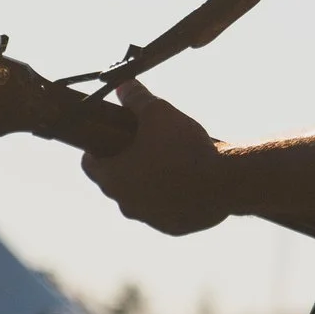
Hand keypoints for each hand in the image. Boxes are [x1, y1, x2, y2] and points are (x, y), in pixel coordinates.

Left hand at [80, 83, 230, 235]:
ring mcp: (150, 219)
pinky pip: (167, 211)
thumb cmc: (184, 147)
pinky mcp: (173, 228)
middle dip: (128, 163)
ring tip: (172, 162)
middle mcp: (126, 204)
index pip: (89, 163)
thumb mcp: (159, 113)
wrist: (225, 181)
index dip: (99, 147)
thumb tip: (123, 85)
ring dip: (150, 183)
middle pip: (117, 182)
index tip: (114, 136)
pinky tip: (190, 183)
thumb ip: (137, 99)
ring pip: (142, 199)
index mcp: (113, 178)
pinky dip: (173, 199)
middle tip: (147, 144)